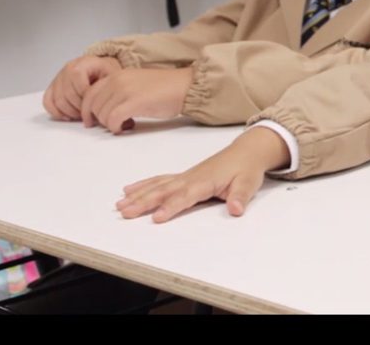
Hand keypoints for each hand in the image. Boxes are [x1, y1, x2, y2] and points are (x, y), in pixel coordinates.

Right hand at [43, 56, 121, 120]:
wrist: (102, 69)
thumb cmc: (107, 73)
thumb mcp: (113, 75)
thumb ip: (108, 86)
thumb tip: (101, 103)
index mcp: (83, 63)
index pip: (78, 83)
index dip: (86, 97)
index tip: (95, 104)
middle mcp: (68, 68)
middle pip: (67, 94)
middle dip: (79, 108)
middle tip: (89, 113)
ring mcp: (59, 77)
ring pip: (57, 100)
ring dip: (70, 112)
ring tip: (82, 114)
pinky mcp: (53, 86)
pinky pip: (48, 101)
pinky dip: (56, 112)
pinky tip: (68, 116)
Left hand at [80, 67, 192, 133]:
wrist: (185, 86)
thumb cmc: (165, 88)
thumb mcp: (136, 83)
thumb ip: (118, 91)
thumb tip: (105, 109)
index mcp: (116, 75)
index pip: (89, 93)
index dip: (86, 110)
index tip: (90, 121)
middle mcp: (117, 80)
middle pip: (92, 105)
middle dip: (98, 120)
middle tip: (110, 126)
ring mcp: (125, 90)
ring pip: (102, 114)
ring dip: (109, 124)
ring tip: (124, 125)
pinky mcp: (135, 102)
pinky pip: (113, 119)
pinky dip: (116, 127)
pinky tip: (126, 127)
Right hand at [116, 127, 290, 221]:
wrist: (246, 152)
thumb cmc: (246, 169)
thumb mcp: (249, 184)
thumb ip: (240, 197)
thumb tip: (236, 210)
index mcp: (205, 181)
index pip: (185, 196)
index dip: (170, 207)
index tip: (156, 218)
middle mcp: (190, 178)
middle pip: (164, 191)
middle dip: (144, 202)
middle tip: (125, 212)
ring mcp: (185, 176)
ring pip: (157, 185)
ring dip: (138, 195)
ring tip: (120, 205)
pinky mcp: (183, 176)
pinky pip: (159, 180)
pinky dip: (143, 185)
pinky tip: (129, 190)